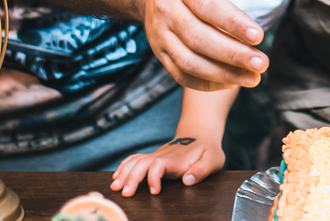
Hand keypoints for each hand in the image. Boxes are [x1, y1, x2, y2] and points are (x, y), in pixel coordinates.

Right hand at [111, 135, 225, 195]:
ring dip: (124, 173)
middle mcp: (163, 156)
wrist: (200, 134)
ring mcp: (156, 155)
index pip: (159, 165)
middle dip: (132, 178)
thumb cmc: (208, 149)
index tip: (154, 191)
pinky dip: (124, 166)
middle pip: (142, 163)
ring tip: (115, 187)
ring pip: (136, 161)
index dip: (154, 177)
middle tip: (125, 193)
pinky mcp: (153, 157)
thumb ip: (202, 170)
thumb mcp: (214, 159)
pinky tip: (116, 177)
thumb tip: (187, 180)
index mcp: (176, 159)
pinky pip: (135, 159)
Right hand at [137, 0, 285, 90]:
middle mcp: (167, 7)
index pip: (207, 5)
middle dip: (232, 54)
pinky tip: (231, 82)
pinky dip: (206, 83)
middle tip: (262, 63)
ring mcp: (160, 32)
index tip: (259, 36)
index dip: (233, 23)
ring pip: (188, 61)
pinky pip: (180, 74)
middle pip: (198, 37)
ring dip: (222, 74)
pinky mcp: (159, 51)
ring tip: (253, 78)